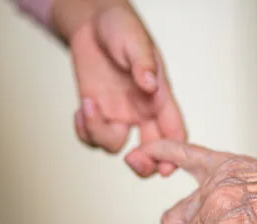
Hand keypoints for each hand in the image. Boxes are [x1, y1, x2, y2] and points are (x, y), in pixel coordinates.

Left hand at [69, 4, 185, 175]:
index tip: (166, 168)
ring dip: (99, 132)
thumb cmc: (120, 28)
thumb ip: (143, 64)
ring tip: (88, 104)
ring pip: (115, 146)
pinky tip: (81, 109)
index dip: (174, 154)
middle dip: (144, 164)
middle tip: (131, 158)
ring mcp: (119, 115)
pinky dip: (84, 131)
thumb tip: (150, 86)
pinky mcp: (97, 113)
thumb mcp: (134, 42)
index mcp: (160, 98)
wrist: (92, 22)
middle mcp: (142, 112)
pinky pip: (92, 138)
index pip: (174, 132)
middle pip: (151, 152)